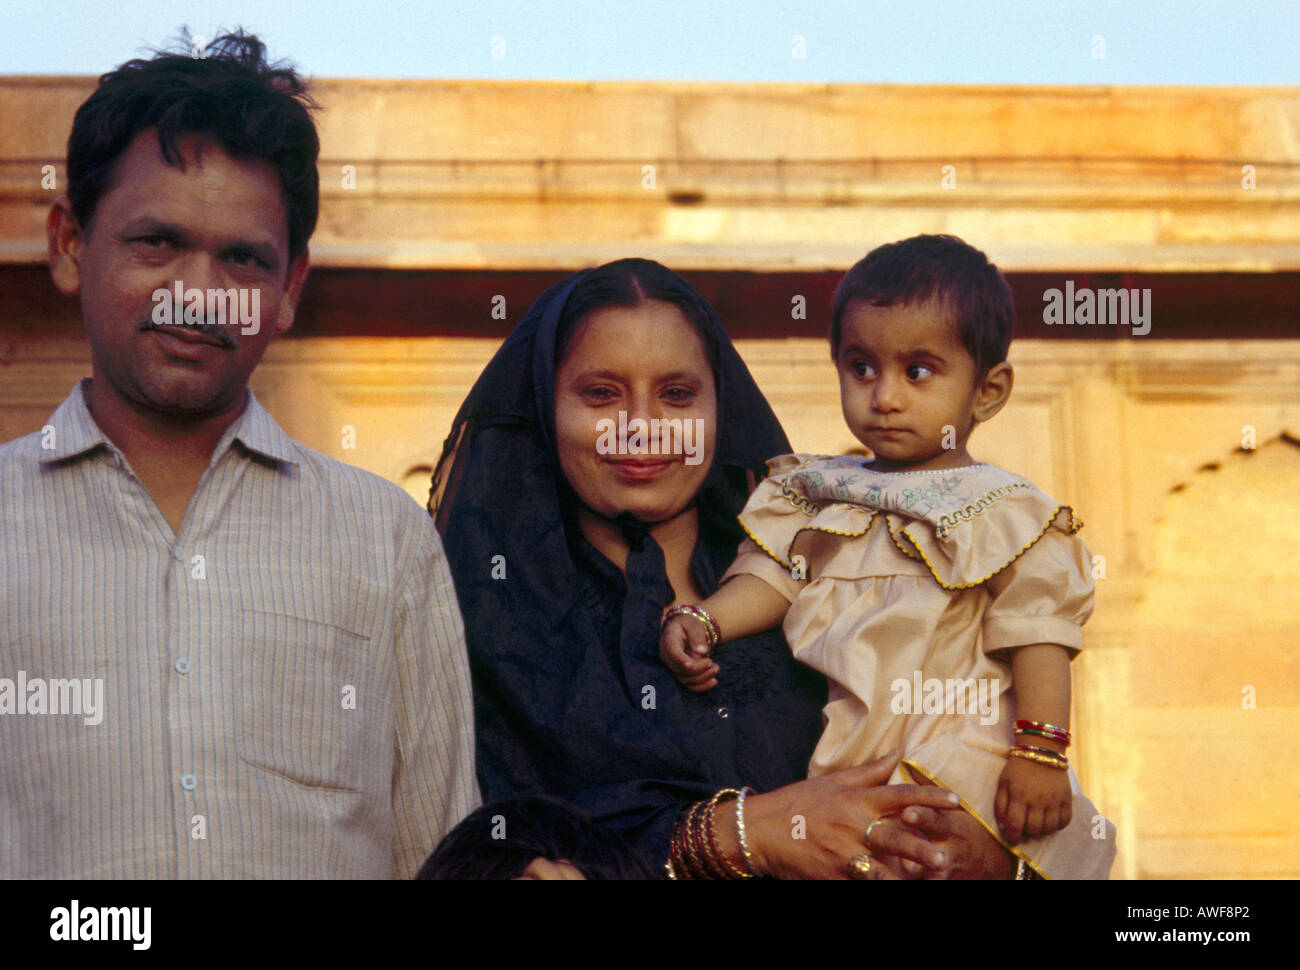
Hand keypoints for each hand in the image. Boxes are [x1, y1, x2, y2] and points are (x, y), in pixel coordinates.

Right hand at [658, 614, 717, 691]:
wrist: (684, 631)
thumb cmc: (688, 625)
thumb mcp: (693, 625)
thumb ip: (697, 635)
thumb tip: (702, 651)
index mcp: (669, 640)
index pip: (672, 652)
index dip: (680, 659)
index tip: (690, 664)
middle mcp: (667, 656)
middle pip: (679, 668)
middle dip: (697, 668)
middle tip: (711, 662)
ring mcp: (672, 667)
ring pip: (684, 679)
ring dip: (702, 677)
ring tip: (716, 668)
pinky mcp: (680, 674)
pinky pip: (689, 685)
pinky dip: (702, 686)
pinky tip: (714, 681)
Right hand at [737, 753, 962, 879]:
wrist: (759, 830)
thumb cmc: (797, 803)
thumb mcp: (832, 782)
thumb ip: (869, 771)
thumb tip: (898, 752)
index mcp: (856, 800)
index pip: (900, 794)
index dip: (929, 796)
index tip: (956, 801)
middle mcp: (853, 826)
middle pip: (895, 837)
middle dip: (921, 848)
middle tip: (945, 857)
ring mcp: (842, 855)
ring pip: (881, 871)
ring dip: (903, 879)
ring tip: (927, 884)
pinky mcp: (832, 877)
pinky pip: (859, 885)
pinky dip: (873, 887)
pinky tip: (890, 889)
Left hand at [886, 803, 1014, 879]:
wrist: (994, 863)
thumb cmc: (964, 828)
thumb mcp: (952, 809)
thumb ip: (927, 791)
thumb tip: (901, 759)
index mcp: (951, 825)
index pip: (935, 819)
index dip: (922, 816)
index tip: (907, 812)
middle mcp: (951, 850)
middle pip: (933, 851)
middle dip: (920, 852)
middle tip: (905, 850)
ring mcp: (948, 873)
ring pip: (933, 879)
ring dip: (922, 879)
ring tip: (897, 880)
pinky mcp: (946, 885)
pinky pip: (929, 886)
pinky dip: (919, 886)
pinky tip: (896, 885)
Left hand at [995, 757, 1072, 842]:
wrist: (1041, 750)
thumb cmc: (1018, 768)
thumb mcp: (1003, 783)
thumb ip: (1000, 805)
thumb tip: (1002, 827)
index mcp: (1019, 795)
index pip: (1015, 826)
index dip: (1012, 837)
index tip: (1012, 840)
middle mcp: (1038, 800)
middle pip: (1033, 829)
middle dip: (1026, 833)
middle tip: (1024, 828)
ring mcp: (1054, 799)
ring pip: (1049, 828)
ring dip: (1041, 831)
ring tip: (1036, 823)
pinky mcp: (1067, 798)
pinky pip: (1065, 821)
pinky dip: (1057, 825)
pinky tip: (1050, 820)